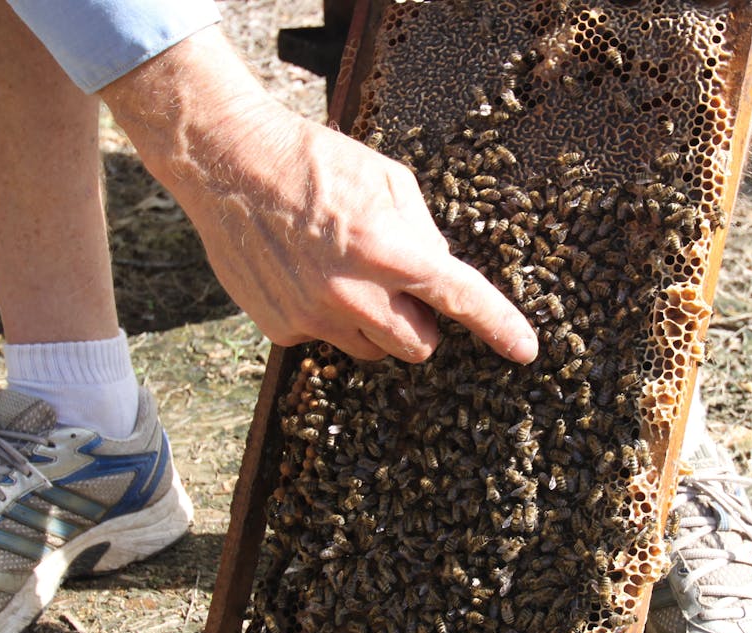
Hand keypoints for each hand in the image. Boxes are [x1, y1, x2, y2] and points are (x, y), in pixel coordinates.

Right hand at [101, 27, 537, 364]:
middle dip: (420, 323)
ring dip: (375, 324)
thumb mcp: (388, 180)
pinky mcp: (282, 328)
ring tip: (345, 273)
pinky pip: (327, 340)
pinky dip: (328, 318)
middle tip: (399, 286)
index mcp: (387, 248)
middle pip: (417, 346)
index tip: (524, 350)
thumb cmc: (314, 162)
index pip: (458, 298)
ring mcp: (313, 317)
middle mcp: (352, 293)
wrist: (227, 163)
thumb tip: (441, 275)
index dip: (498, 326)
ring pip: (373, 351)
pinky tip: (307, 276)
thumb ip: (424, 234)